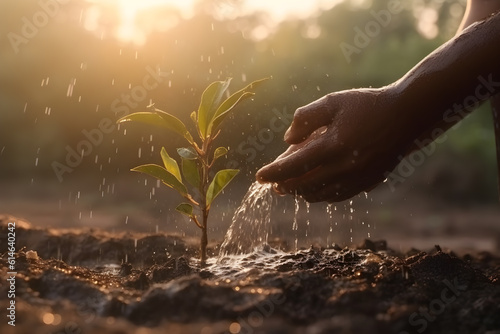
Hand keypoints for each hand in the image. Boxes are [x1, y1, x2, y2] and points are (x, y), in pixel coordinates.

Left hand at [256, 87, 413, 201]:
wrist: (408, 116)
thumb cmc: (367, 105)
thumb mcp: (333, 102)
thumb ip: (305, 118)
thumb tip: (287, 140)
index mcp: (333, 146)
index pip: (293, 166)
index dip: (273, 173)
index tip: (259, 176)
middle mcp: (344, 168)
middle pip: (304, 186)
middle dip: (284, 186)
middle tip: (272, 184)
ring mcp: (357, 179)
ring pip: (320, 195)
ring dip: (301, 192)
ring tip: (290, 186)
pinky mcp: (367, 183)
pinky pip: (337, 196)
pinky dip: (320, 194)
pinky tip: (314, 188)